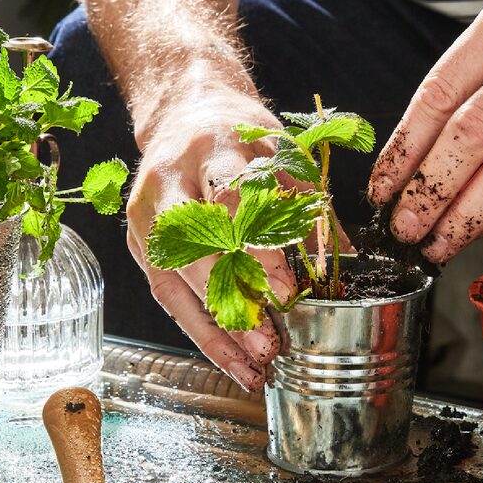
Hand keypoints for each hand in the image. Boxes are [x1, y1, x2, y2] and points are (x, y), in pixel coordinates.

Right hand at [126, 89, 297, 391]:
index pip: (233, 202)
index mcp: (214, 146)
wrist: (184, 114)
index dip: (259, 251)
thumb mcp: (282, 155)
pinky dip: (201, 332)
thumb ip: (310, 208)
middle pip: (194, 249)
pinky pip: (168, 295)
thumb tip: (343, 261)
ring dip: (216, 332)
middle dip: (233, 303)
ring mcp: (146, 213)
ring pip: (175, 282)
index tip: (287, 293)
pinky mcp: (139, 241)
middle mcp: (170, 180)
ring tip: (254, 368)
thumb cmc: (240, 138)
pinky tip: (231, 359)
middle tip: (268, 345)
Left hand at [368, 0, 482, 262]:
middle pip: (470, 135)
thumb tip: (414, 162)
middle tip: (404, 228)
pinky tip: (479, 229)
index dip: (404, 152)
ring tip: (436, 243)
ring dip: (466, 216)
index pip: (439, 95)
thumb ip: (469, 86)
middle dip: (429, 191)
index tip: (381, 190)